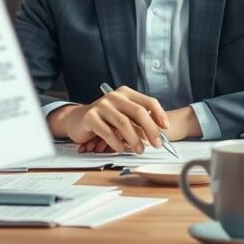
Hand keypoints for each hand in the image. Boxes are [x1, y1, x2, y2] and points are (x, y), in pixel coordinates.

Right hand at [46, 86, 168, 153]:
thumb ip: (138, 122)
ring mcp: (101, 105)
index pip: (148, 101)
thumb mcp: (123, 116)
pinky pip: (108, 132)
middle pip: (138, 112)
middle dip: (150, 130)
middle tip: (157, 144)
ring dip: (134, 139)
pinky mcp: (90, 117)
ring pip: (124, 123)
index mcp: (125, 93)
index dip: (160, 115)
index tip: (166, 128)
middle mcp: (114, 97)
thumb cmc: (104, 119)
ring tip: (139, 150)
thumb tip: (157, 135)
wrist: (76, 119)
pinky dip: (117, 143)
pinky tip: (121, 148)